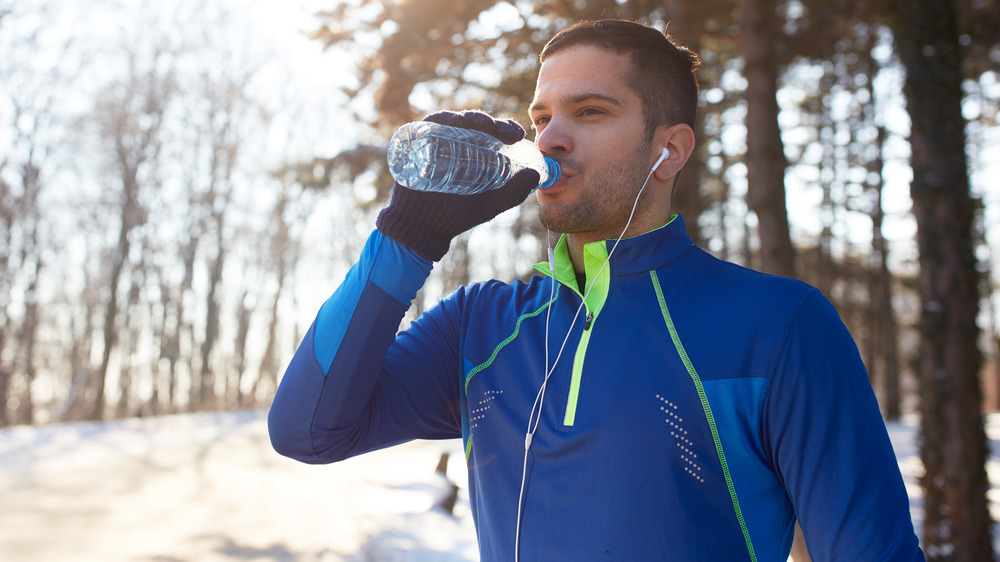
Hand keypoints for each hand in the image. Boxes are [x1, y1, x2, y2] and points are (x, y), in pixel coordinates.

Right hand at [376, 110, 539, 261]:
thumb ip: (513, 193)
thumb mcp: (490, 205)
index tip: (517, 134)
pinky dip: (442, 119)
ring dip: (470, 118)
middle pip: (478, 124)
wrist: (423, 227)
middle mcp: (460, 144)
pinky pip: (431, 124)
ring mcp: (439, 141)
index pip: (496, 134)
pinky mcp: (419, 143)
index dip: (507, 129)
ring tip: (481, 124)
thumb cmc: (456, 215)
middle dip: (491, 122)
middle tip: (502, 130)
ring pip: (456, 121)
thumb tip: (537, 176)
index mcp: (478, 154)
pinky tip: (452, 122)